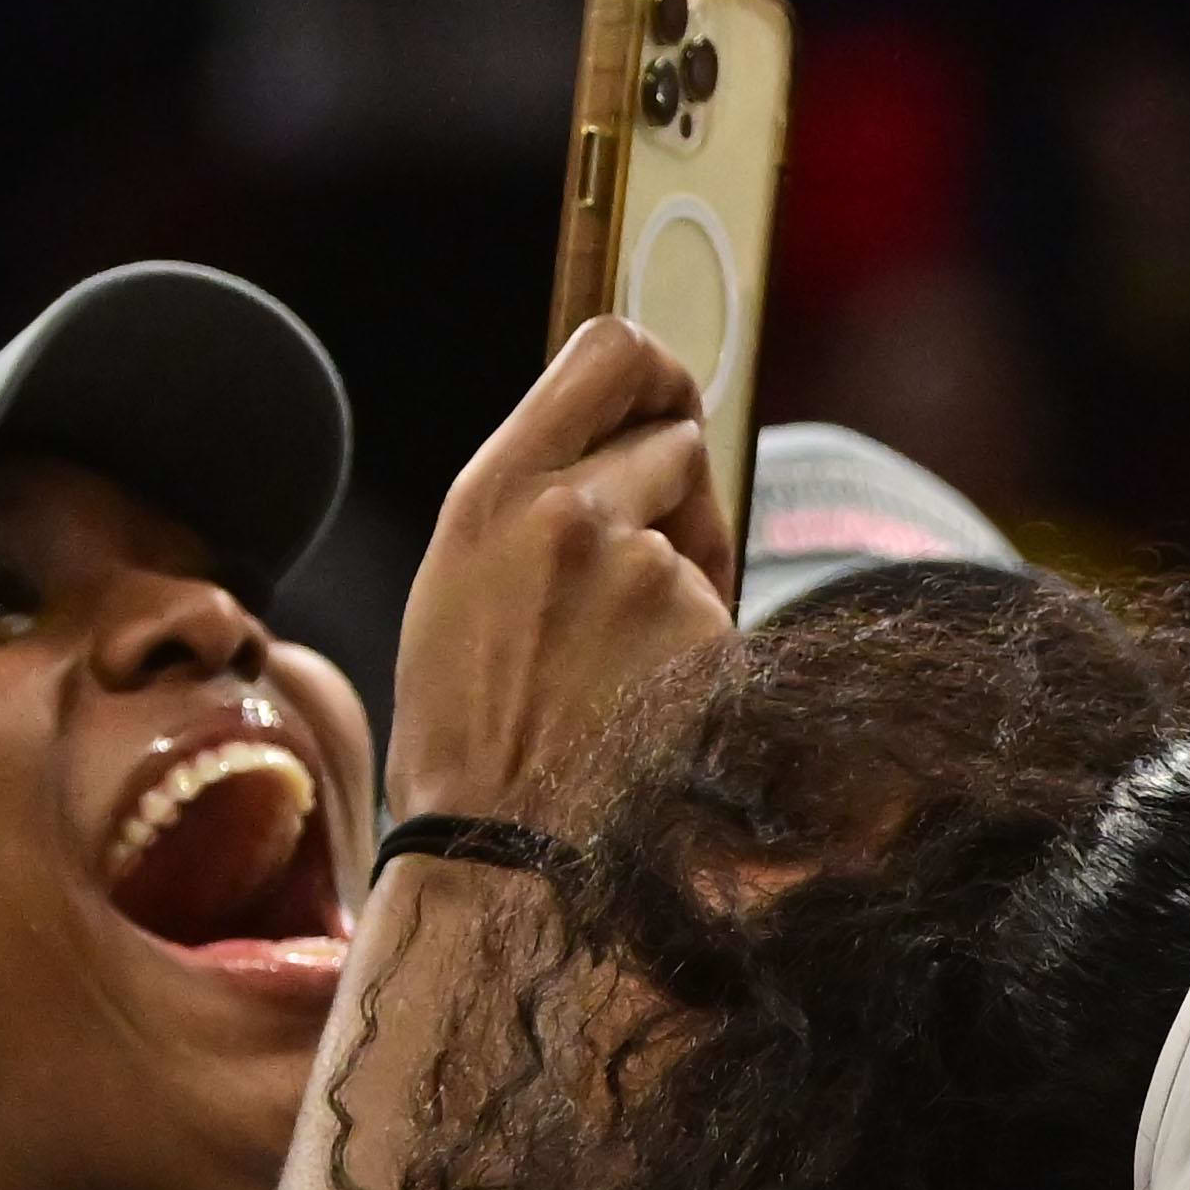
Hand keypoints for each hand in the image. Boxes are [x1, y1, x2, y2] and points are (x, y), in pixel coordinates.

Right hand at [382, 316, 735, 832]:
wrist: (495, 838)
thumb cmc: (472, 716)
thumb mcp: (466, 572)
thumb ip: (540, 489)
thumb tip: (644, 431)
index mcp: (495, 488)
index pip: (610, 350)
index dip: (657, 368)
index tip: (667, 399)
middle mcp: (571, 511)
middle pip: (675, 440)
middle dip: (673, 493)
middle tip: (631, 566)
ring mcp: (642, 573)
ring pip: (702, 530)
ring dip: (688, 569)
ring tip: (616, 648)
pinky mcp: (700, 633)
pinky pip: (723, 606)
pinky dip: (700, 640)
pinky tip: (641, 691)